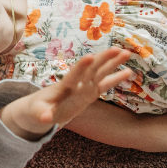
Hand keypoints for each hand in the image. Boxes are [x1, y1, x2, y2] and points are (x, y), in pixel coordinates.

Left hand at [3, 48, 132, 138]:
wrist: (39, 107)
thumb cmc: (37, 109)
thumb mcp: (37, 113)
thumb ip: (42, 114)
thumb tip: (44, 118)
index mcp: (63, 87)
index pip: (73, 76)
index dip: (80, 67)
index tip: (90, 57)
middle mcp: (76, 84)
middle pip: (90, 70)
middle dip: (103, 60)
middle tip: (117, 49)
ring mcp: (83, 87)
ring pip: (100, 73)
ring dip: (112, 64)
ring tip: (126, 53)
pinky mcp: (89, 93)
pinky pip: (104, 85)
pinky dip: (115, 79)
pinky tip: (128, 71)